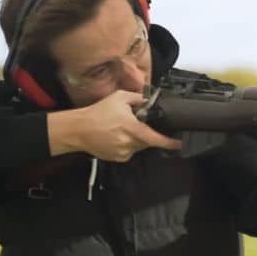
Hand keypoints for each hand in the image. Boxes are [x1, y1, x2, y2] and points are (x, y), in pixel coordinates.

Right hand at [50, 90, 180, 160]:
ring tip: (121, 129)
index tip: (178, 144)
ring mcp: (123, 152)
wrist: (78, 129)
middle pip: (148, 141)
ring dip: (136, 138)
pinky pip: (130, 151)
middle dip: (146, 133)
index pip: (154, 138)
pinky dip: (128, 144)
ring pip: (139, 146)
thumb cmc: (98, 112)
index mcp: (131, 128)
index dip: (168, 142)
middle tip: (134, 124)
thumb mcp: (119, 97)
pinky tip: (116, 137)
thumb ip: (138, 98)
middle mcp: (129, 142)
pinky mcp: (118, 158)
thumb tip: (150, 100)